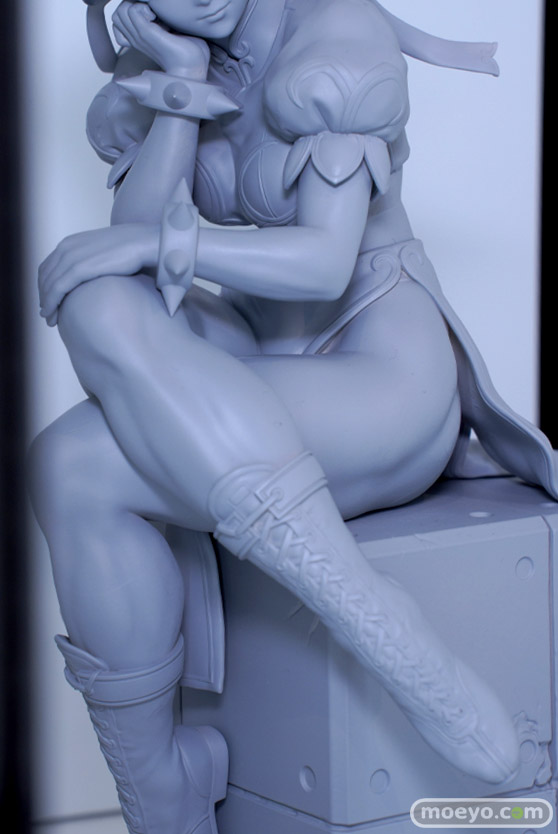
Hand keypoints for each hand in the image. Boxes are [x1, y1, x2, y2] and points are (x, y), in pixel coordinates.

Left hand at [39, 223, 158, 325]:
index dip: (45, 284)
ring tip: (50, 319)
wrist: (146, 242)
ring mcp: (72, 256)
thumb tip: (94, 279)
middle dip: (43, 296)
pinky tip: (52, 315)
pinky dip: (51, 303)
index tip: (49, 300)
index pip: (49, 266)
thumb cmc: (133, 250)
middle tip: (47, 314)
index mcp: (71, 242)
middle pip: (45, 276)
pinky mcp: (79, 267)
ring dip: (46, 304)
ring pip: (49, 284)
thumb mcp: (104, 253)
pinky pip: (57, 289)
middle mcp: (67, 247)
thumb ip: (93, 262)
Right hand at [112, 2, 209, 77]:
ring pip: (121, 11)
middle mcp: (137, 38)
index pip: (121, 20)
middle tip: (154, 15)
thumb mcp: (172, 32)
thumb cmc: (188, 53)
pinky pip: (132, 10)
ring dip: (137, 6)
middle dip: (133, 7)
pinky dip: (144, 8)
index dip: (133, 12)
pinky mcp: (147, 34)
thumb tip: (161, 9)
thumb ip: (162, 21)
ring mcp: (140, 37)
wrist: (193, 68)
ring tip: (155, 16)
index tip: (154, 17)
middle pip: (118, 14)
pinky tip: (158, 18)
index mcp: (141, 38)